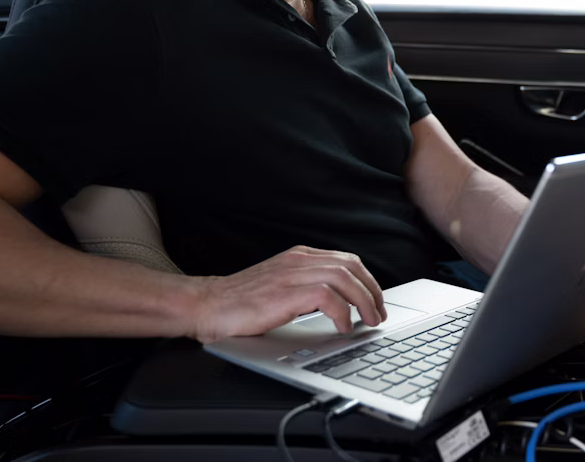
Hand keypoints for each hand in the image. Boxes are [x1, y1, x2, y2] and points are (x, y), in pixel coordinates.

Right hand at [190, 245, 386, 342]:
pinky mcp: (286, 293)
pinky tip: (343, 327)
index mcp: (299, 256)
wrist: (206, 305)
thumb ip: (306, 287)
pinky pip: (328, 297)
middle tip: (378, 315)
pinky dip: (342, 312)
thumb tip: (340, 305)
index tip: (375, 302)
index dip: (367, 281)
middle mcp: (298, 260)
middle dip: (373, 292)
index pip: (347, 260)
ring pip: (345, 278)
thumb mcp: (280, 286)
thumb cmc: (239, 302)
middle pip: (352, 266)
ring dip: (364, 302)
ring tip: (368, 322)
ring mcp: (291, 274)